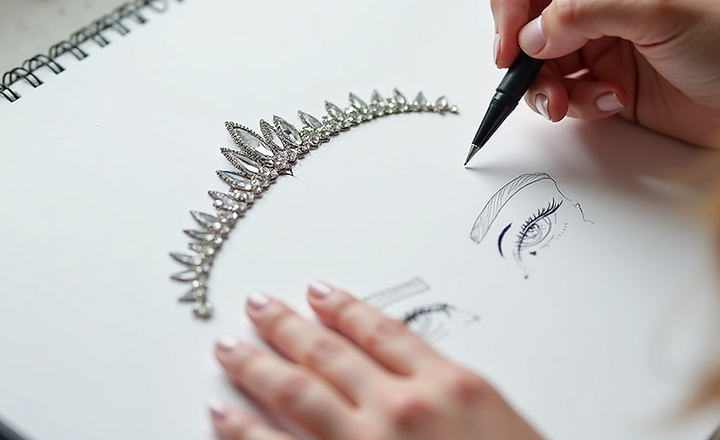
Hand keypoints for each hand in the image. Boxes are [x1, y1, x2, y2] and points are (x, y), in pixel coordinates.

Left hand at [208, 281, 544, 439]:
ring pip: (298, 392)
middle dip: (287, 326)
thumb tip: (413, 378)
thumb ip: (453, 397)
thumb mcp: (496, 421)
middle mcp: (403, 409)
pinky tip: (223, 414)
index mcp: (449, 386)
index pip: (382, 332)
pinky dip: (245, 431)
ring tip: (230, 346)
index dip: (344, 308)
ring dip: (258, 364)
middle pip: (330, 353)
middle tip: (257, 306)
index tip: (317, 292)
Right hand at [491, 0, 719, 148]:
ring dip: (543, 84)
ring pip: (538, 60)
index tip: (509, 32)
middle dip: (520, 47)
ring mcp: (602, 42)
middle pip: (526, 14)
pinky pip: (564, 93)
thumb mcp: (657, 7)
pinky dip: (574, 103)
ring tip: (565, 100)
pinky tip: (607, 102)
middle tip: (522, 70)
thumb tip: (529, 34)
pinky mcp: (607, 83)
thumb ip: (584, 12)